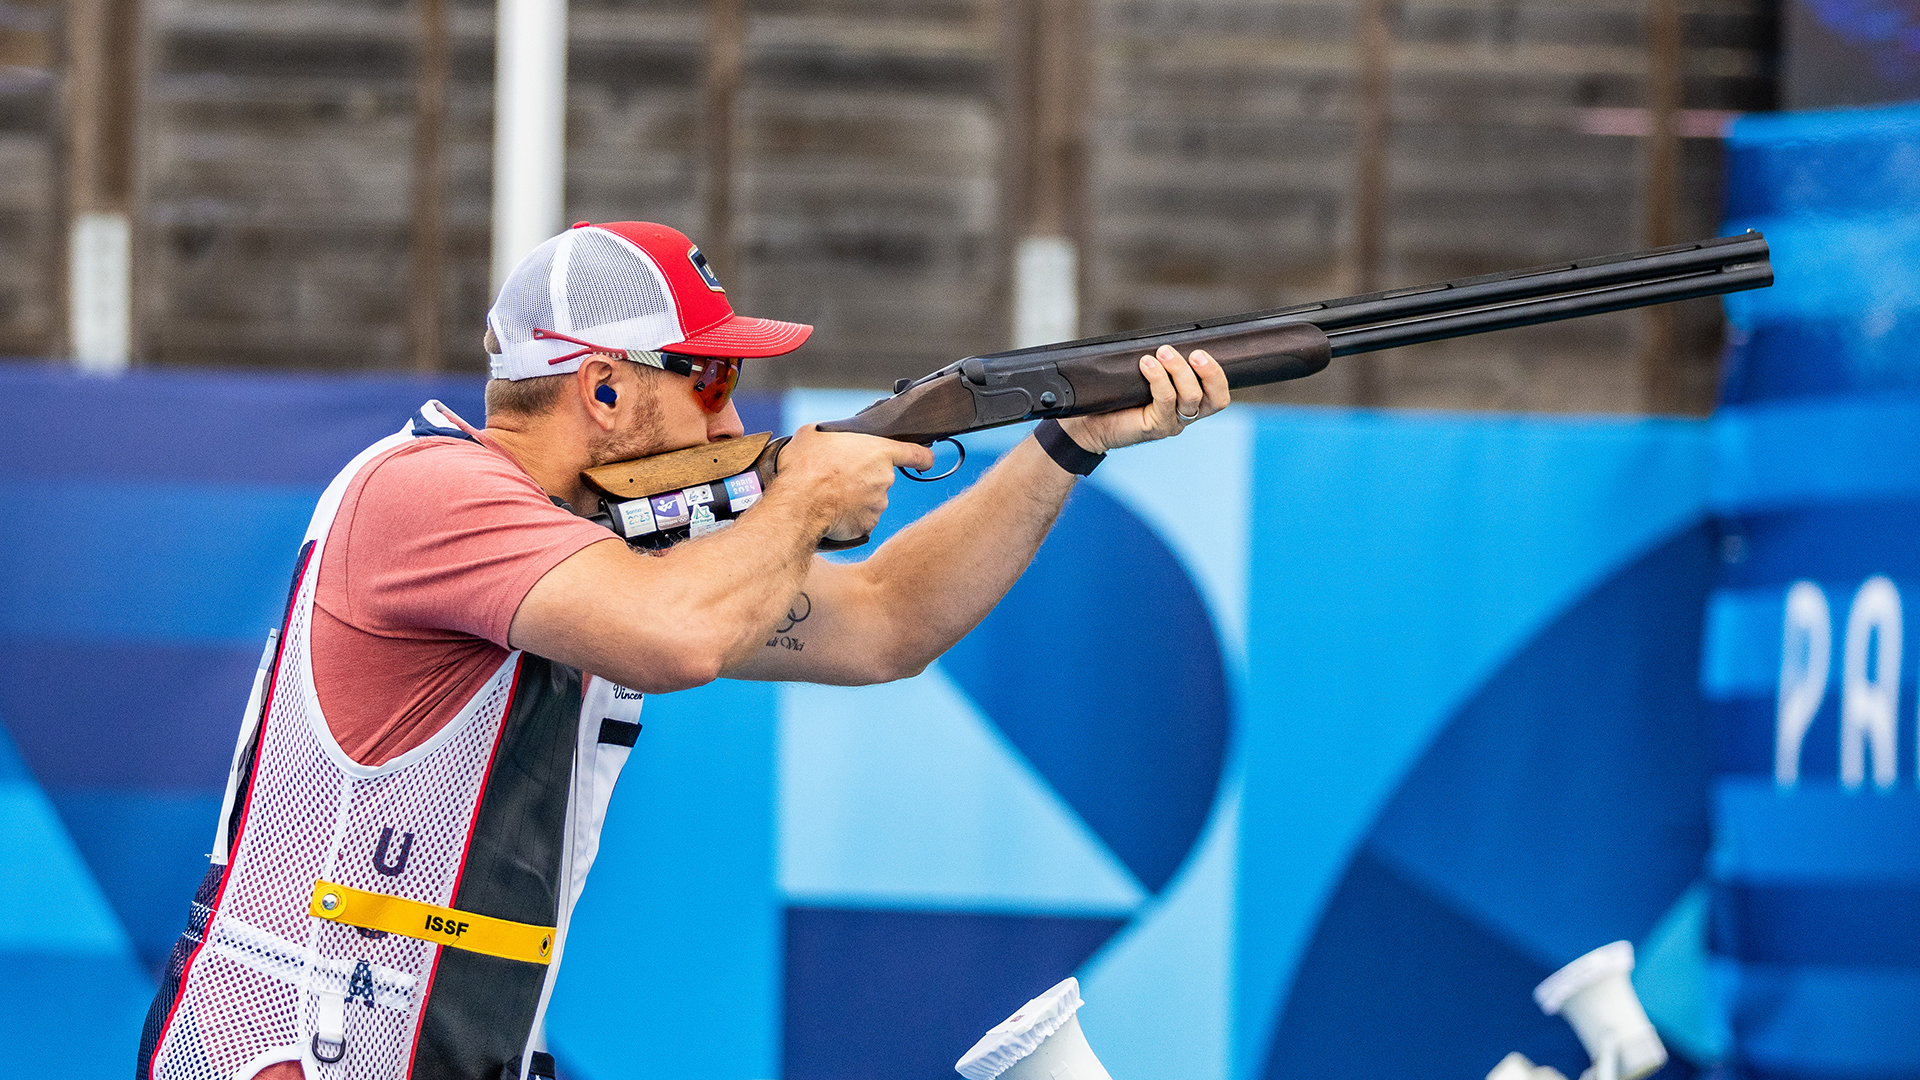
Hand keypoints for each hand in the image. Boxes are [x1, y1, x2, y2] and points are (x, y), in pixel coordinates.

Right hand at [777, 425, 935, 541]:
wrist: (798, 504)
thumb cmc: (805, 466)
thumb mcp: (814, 433)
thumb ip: (835, 433)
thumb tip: (832, 437)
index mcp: (880, 452)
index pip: (917, 454)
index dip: (922, 457)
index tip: (924, 460)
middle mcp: (886, 479)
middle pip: (883, 477)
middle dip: (865, 477)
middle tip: (839, 475)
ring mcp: (878, 505)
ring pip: (872, 499)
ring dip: (857, 497)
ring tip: (830, 493)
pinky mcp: (867, 525)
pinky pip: (862, 519)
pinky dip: (850, 516)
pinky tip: (832, 509)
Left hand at [1057, 345, 1229, 454]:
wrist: (1088, 423)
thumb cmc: (1117, 396)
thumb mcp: (1144, 375)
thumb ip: (1161, 363)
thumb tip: (1167, 339)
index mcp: (1189, 403)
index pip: (1219, 395)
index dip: (1218, 374)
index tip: (1204, 350)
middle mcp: (1185, 415)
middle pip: (1215, 399)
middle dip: (1210, 372)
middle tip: (1195, 353)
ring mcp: (1171, 423)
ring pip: (1191, 398)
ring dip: (1179, 370)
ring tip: (1162, 352)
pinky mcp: (1154, 428)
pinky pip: (1165, 401)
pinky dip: (1158, 378)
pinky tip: (1146, 364)